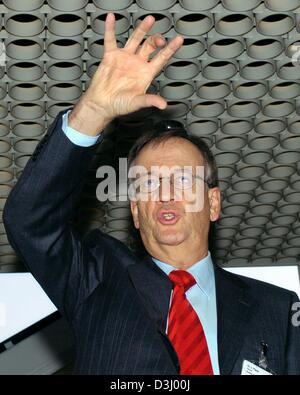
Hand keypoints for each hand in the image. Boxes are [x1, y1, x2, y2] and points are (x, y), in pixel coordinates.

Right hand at [69, 13, 183, 135]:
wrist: (102, 104)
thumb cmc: (119, 105)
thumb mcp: (136, 103)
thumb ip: (149, 100)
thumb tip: (162, 105)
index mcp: (146, 73)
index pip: (162, 58)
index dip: (170, 49)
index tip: (179, 40)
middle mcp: (137, 63)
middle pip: (150, 46)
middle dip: (156, 40)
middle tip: (160, 37)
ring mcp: (125, 58)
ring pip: (136, 39)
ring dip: (142, 29)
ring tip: (149, 20)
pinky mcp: (111, 56)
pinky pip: (110, 39)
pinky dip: (110, 28)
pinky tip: (111, 18)